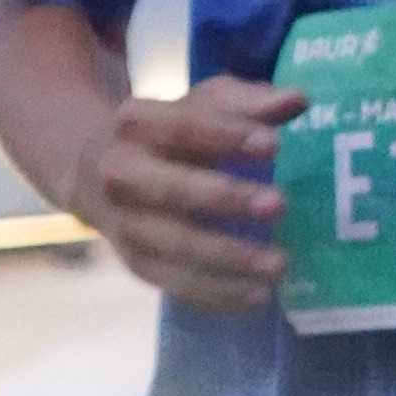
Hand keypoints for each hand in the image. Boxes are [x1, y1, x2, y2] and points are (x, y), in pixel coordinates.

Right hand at [81, 75, 297, 312]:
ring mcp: (123, 224)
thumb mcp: (201, 105)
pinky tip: (259, 295)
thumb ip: (247, 103)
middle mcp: (119, 173)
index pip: (181, 127)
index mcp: (136, 123)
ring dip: (228, 258)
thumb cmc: (169, 134)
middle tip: (281, 205)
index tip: (274, 144)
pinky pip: (174, 283)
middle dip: (225, 198)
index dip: (226, 135)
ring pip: (173, 245)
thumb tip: (299, 100)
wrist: (96, 172)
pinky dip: (217, 293)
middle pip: (171, 190)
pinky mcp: (136, 263)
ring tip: (280, 265)